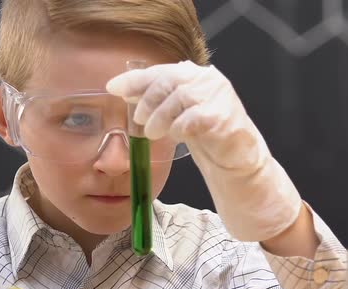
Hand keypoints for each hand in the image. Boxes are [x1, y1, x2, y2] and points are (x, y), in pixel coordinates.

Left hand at [107, 60, 301, 241]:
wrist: (235, 159)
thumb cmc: (204, 134)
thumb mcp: (174, 112)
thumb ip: (153, 99)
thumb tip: (121, 89)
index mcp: (195, 74)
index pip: (160, 70)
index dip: (135, 79)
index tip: (112, 88)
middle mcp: (209, 80)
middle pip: (168, 80)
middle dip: (147, 100)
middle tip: (138, 119)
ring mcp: (219, 97)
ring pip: (180, 98)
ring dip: (160, 117)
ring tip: (154, 133)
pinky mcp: (223, 117)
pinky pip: (192, 119)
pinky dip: (178, 129)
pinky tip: (178, 136)